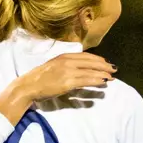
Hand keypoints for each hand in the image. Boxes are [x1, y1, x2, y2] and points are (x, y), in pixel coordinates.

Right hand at [0, 54, 114, 123]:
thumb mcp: (54, 68)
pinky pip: (85, 80)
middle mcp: (66, 61)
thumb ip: (67, 67)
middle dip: (104, 65)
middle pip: (90, 61)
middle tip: (114, 69)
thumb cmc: (40, 79)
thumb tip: (80, 71)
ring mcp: (67, 71)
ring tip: (112, 77)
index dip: (98, 59)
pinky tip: (103, 82)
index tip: (106, 63)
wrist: (28, 86)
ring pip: (90, 70)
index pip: (85, 56)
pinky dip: (96, 80)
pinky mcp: (67, 82)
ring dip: (103, 73)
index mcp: (63, 56)